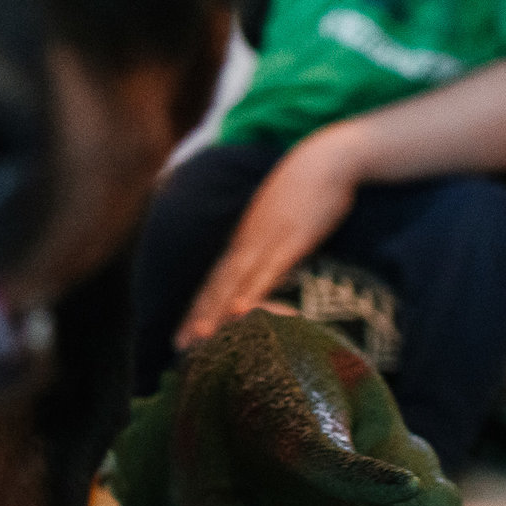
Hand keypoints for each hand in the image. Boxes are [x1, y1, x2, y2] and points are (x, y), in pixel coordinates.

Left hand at [174, 122, 369, 348]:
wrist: (325, 158)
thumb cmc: (307, 189)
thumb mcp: (281, 220)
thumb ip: (271, 244)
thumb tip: (267, 267)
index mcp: (244, 239)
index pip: (216, 279)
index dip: (199, 306)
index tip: (184, 334)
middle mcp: (248, 242)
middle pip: (218, 285)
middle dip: (198, 316)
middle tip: (179, 347)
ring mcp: (267, 241)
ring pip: (237, 282)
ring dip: (216, 310)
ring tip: (200, 338)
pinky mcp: (292, 240)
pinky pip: (269, 271)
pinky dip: (254, 291)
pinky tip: (242, 312)